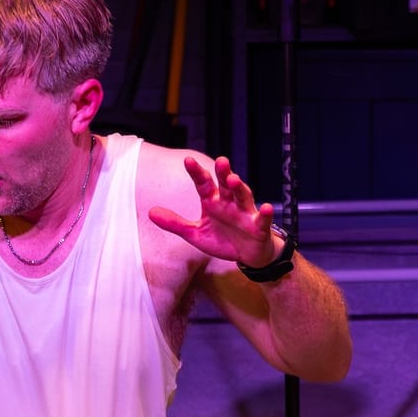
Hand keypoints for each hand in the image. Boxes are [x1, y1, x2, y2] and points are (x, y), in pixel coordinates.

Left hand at [147, 155, 282, 269]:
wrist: (247, 255)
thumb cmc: (222, 239)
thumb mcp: (195, 234)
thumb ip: (175, 223)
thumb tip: (150, 212)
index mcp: (213, 202)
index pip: (203, 184)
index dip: (197, 173)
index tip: (188, 161)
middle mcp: (229, 203)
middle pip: (226, 184)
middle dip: (223, 173)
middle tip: (220, 161)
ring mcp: (245, 213)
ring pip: (243, 196)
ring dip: (240, 187)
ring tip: (234, 180)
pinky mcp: (259, 227)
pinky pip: (263, 219)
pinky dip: (266, 213)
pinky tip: (267, 207)